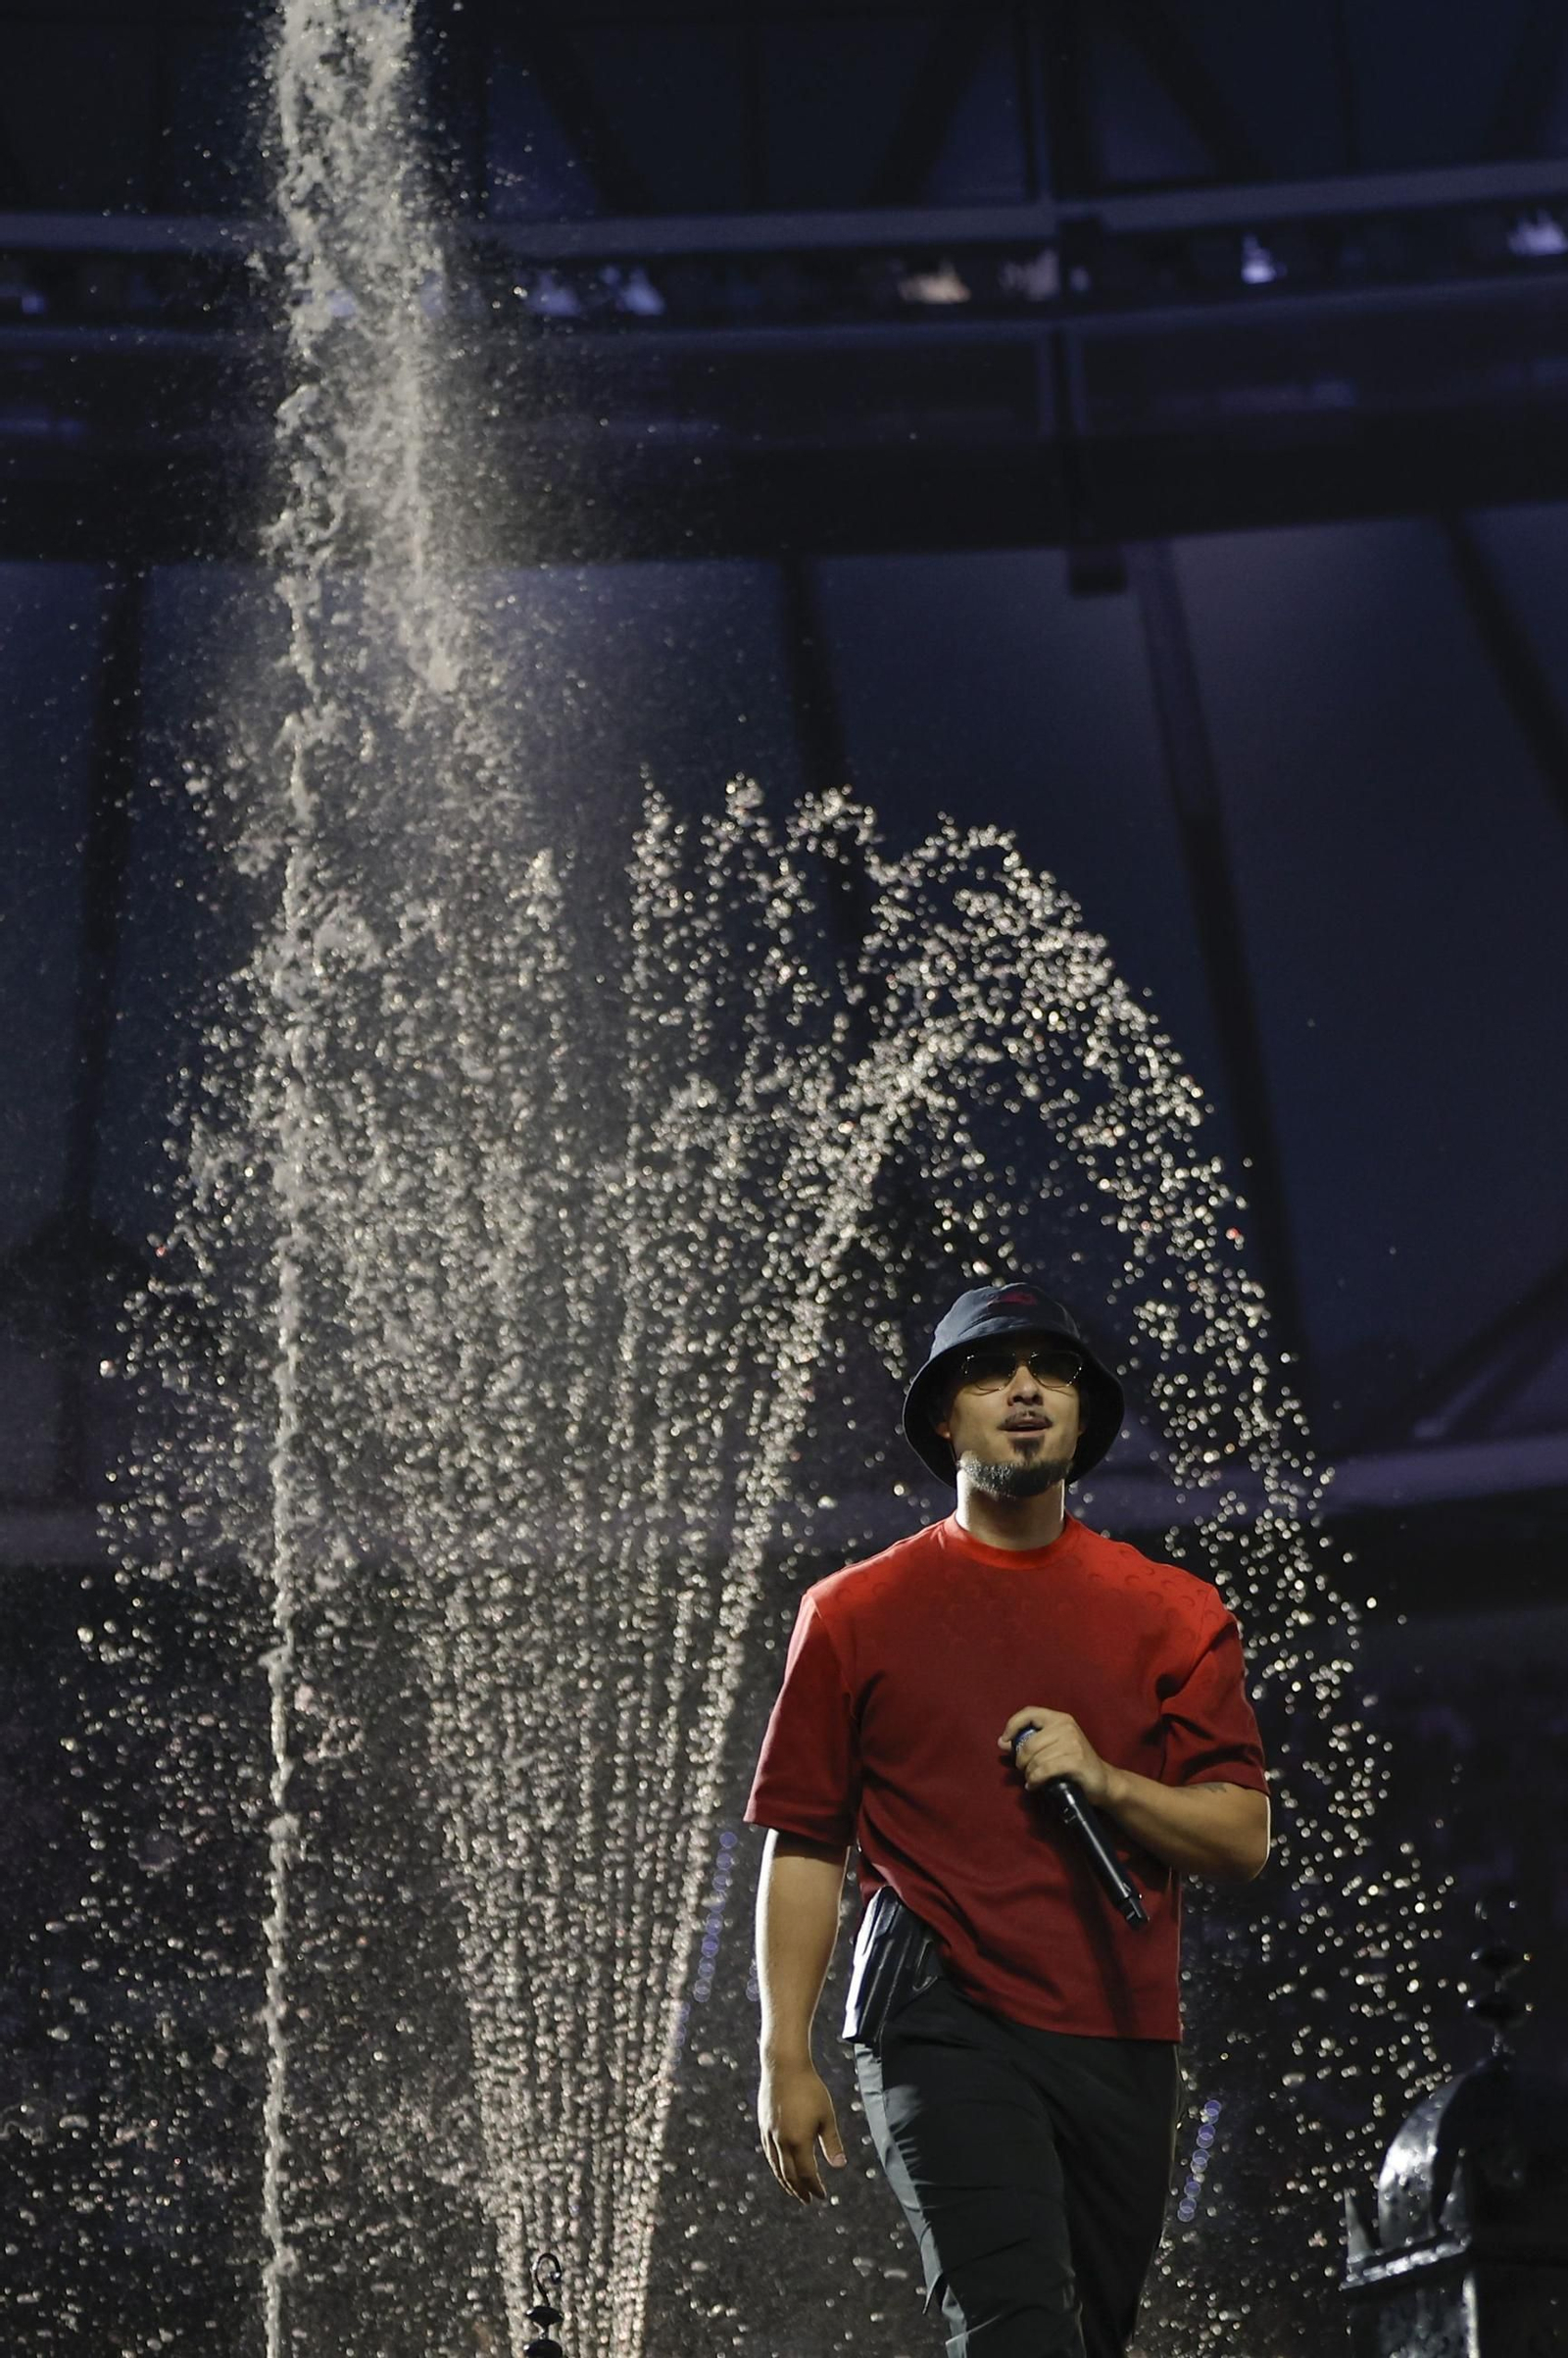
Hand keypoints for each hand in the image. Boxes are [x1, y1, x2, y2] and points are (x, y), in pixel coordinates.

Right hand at [758, 2057, 846, 2204]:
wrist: (784, 2066)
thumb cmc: (810, 2089)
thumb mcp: (826, 2116)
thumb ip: (832, 2143)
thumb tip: (840, 2166)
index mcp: (798, 2141)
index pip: (807, 2174)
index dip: (815, 2187)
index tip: (822, 2196)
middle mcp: (781, 2142)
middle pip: (789, 2175)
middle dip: (800, 2190)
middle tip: (808, 2200)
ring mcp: (770, 2134)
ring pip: (776, 2166)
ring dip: (786, 2182)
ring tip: (794, 2190)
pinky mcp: (763, 2125)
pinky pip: (769, 2153)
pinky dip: (776, 2166)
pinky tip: (780, 2167)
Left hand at [998, 1707, 1116, 1807]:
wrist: (1104, 1780)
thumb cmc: (1075, 1762)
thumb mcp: (1054, 1746)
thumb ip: (1030, 1741)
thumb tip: (1001, 1742)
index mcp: (1060, 1718)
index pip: (1029, 1713)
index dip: (1012, 1725)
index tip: (1004, 1742)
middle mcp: (1066, 1726)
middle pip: (1029, 1743)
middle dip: (1020, 1760)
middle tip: (1023, 1770)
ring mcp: (1073, 1743)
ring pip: (1036, 1759)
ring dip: (1028, 1773)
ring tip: (1031, 1780)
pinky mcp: (1075, 1761)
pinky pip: (1044, 1770)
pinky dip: (1035, 1780)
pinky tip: (1034, 1785)